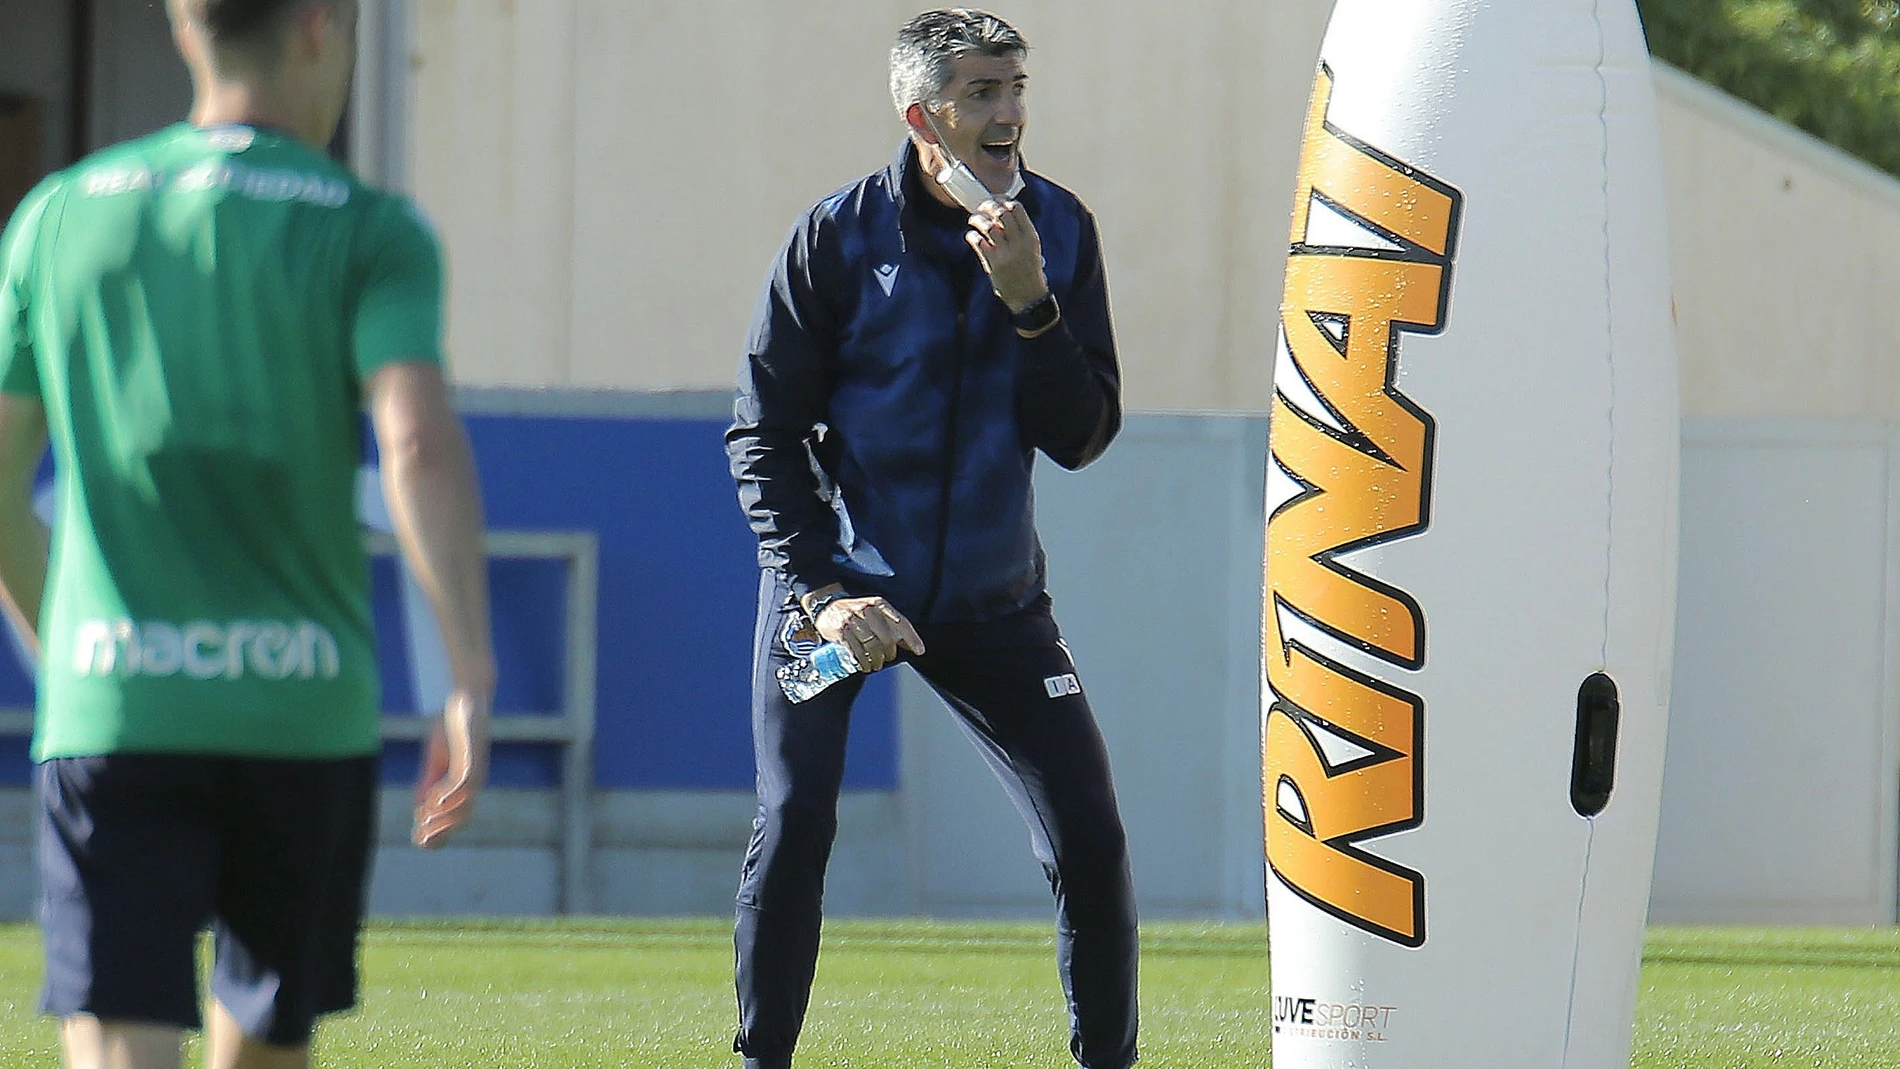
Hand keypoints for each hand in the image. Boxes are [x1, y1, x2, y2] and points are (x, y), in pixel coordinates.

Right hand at [413, 688, 491, 848]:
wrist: (466, 699)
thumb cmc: (453, 730)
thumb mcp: (436, 759)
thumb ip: (430, 781)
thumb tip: (422, 807)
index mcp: (466, 786)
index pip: (456, 819)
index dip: (439, 833)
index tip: (418, 840)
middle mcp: (475, 781)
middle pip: (462, 818)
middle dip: (440, 831)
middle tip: (417, 836)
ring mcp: (476, 768)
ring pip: (465, 804)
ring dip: (442, 815)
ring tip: (421, 816)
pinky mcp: (473, 755)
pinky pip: (464, 780)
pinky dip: (449, 793)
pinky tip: (432, 798)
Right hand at [814, 596, 925, 671]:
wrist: (825, 606)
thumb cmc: (854, 612)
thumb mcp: (873, 612)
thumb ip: (890, 625)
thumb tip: (908, 643)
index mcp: (878, 604)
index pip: (900, 622)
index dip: (912, 638)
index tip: (920, 651)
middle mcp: (867, 610)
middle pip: (887, 638)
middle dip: (889, 653)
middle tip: (887, 659)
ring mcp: (852, 620)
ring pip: (872, 646)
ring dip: (877, 660)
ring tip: (876, 665)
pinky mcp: (841, 631)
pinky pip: (856, 651)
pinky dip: (863, 662)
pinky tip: (865, 666)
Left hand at [965, 199, 1049, 312]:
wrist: (1028, 296)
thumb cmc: (1029, 270)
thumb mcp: (1032, 248)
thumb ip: (1020, 231)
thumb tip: (1002, 212)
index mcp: (1030, 236)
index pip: (1016, 208)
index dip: (1003, 200)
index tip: (996, 199)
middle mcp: (1019, 243)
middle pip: (1001, 214)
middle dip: (988, 206)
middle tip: (982, 208)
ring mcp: (1005, 253)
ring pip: (987, 226)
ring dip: (977, 219)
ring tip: (974, 220)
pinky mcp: (993, 264)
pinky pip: (978, 242)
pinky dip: (972, 236)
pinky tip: (972, 236)